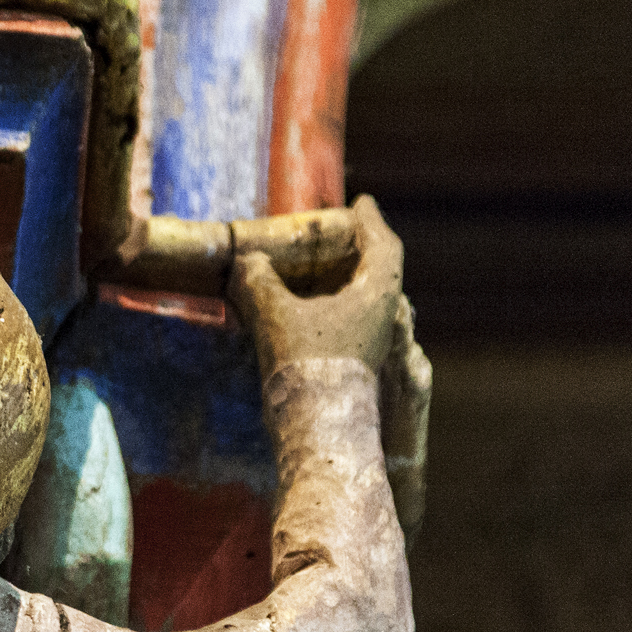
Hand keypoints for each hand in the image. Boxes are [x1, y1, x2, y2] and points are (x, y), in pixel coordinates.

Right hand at [230, 195, 404, 371]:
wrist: (317, 428)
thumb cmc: (305, 365)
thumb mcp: (275, 314)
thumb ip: (259, 282)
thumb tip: (248, 263)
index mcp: (377, 296)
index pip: (384, 245)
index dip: (372, 221)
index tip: (362, 203)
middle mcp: (383, 318)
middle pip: (380, 273)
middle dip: (361, 252)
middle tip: (341, 236)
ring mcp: (374, 344)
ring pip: (368, 301)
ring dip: (347, 282)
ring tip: (321, 272)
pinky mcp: (359, 365)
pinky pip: (354, 322)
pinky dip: (336, 307)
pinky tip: (310, 312)